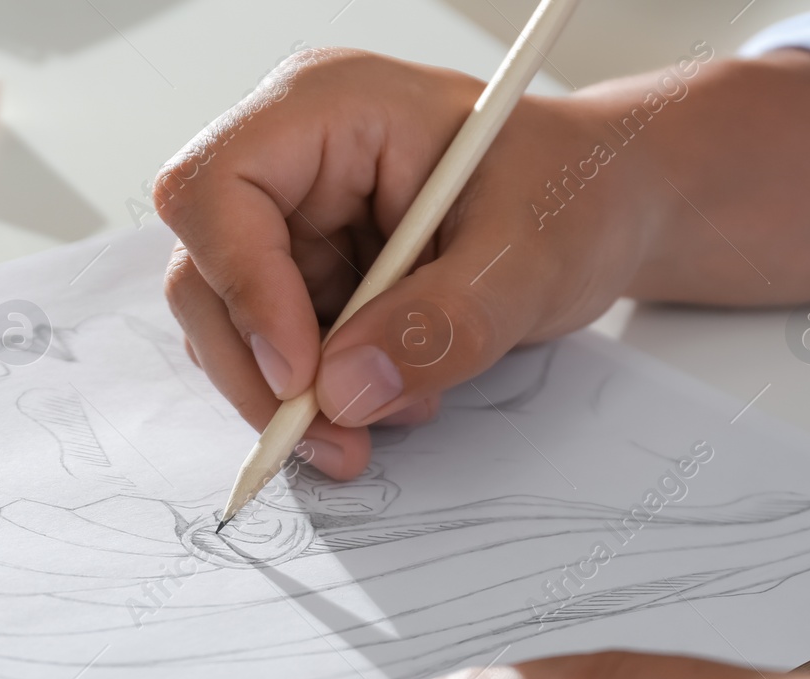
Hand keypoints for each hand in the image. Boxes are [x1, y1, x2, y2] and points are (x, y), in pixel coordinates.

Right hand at [156, 48, 809, 478]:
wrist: (606, 208)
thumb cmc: (578, 191)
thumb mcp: (531, 254)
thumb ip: (443, 321)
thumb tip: (344, 392)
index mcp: (328, 108)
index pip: (215, 191)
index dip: (242, 288)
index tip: (304, 375)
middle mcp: (290, 161)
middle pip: (203, 274)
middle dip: (261, 372)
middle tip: (334, 439)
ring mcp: (290, 224)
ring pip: (229, 328)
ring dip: (293, 397)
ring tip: (392, 413)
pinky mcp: (303, 278)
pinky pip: (272, 354)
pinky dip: (318, 397)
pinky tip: (390, 398)